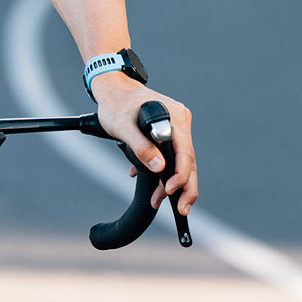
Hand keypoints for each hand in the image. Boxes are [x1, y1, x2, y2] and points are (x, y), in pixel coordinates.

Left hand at [92, 71, 197, 215]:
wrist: (114, 90)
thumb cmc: (116, 104)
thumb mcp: (122, 126)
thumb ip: (140, 146)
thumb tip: (159, 168)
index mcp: (175, 117)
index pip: (185, 152)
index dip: (180, 176)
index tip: (170, 192)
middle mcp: (181, 121)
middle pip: (188, 160)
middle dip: (184, 188)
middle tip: (181, 210)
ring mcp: (177, 127)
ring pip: (181, 161)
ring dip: (172, 183)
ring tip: (159, 200)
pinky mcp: (170, 132)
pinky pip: (172, 156)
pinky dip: (163, 171)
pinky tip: (151, 182)